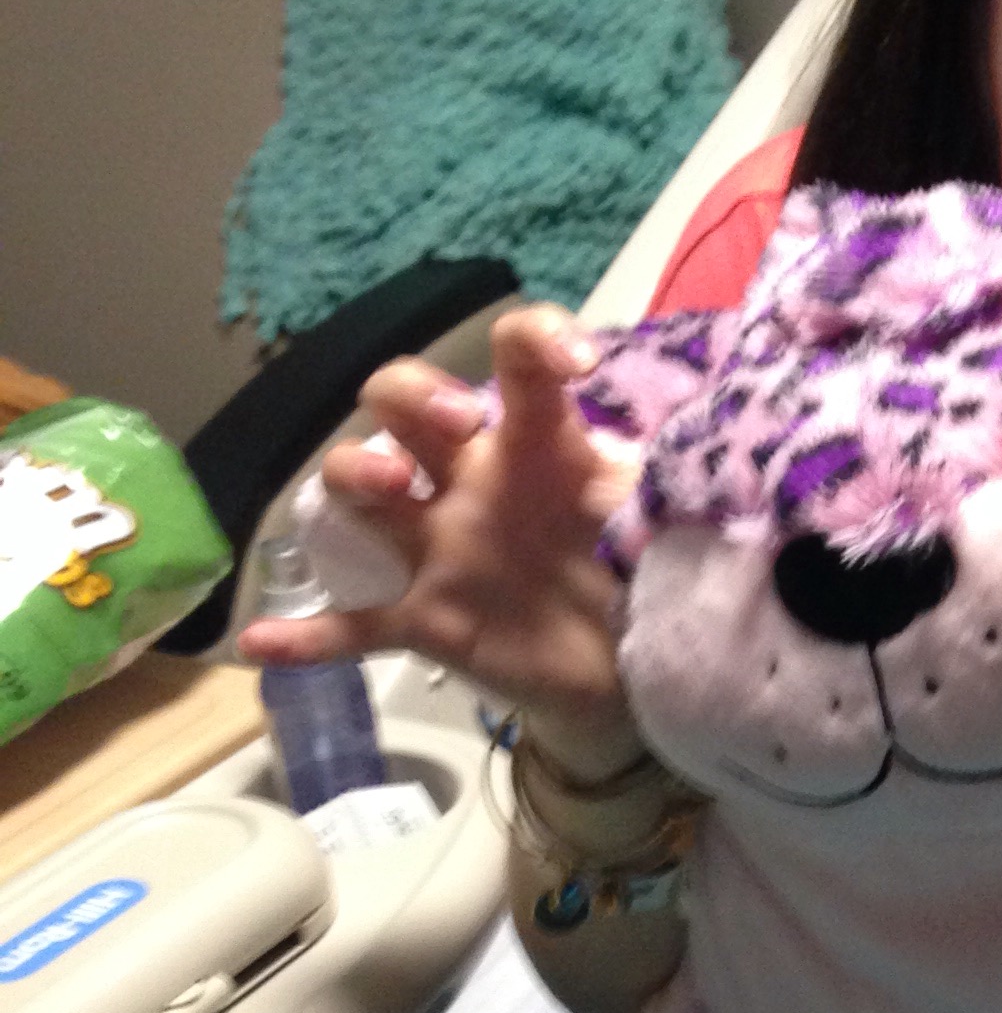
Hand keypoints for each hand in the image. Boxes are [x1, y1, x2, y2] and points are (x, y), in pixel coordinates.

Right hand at [242, 304, 642, 777]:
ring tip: (387, 487)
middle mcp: (474, 479)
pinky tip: (261, 644)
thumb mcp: (662, 521)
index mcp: (538, 442)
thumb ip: (675, 489)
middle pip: (404, 402)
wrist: (632, 671)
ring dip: (354, 474)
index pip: (518, 360)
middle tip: (453, 425)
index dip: (534, 341)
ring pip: (361, 488)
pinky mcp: (429, 620)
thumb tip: (728, 473)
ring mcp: (442, 548)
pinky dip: (309, 637)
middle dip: (411, 394)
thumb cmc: (639, 569)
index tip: (572, 362)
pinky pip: (354, 626)